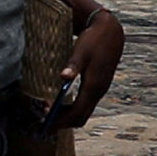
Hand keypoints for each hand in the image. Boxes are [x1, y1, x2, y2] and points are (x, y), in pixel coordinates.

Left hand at [57, 0, 126, 123]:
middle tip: (45, 123)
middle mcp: (98, 91)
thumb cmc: (94, 40)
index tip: (47, 123)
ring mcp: (100, 89)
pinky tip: (61, 104)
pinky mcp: (98, 85)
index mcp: (94, 86)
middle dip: (64, 122)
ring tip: (50, 114)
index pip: (77, 112)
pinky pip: (86, 104)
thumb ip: (73, 65)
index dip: (62, 120)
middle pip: (81, 116)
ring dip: (68, 116)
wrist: (111, 32)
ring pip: (84, 111)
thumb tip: (63, 76)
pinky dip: (73, 109)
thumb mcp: (82, 51)